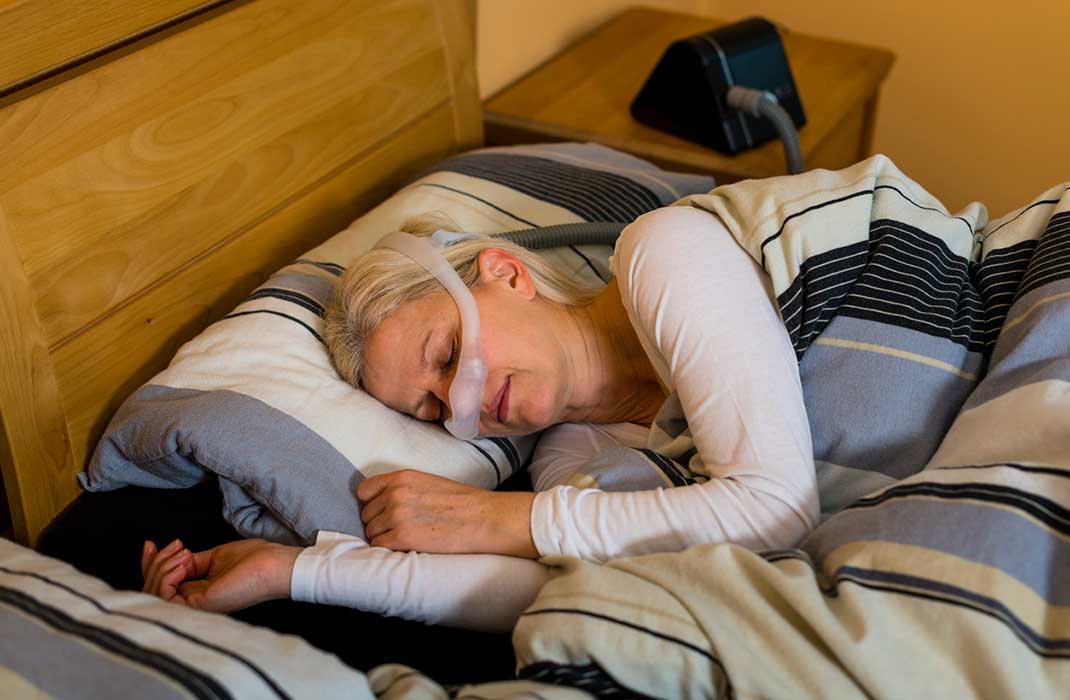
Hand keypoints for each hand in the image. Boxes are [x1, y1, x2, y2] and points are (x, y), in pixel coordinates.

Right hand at [141, 538, 299, 612]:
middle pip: (153, 589)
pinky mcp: (200, 605)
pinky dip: (167, 576)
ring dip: (162, 567)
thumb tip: (173, 559)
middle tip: (176, 546)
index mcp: (198, 593)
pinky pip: (166, 596)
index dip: (150, 564)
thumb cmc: (254, 560)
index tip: (150, 544)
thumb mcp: (214, 557)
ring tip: (183, 554)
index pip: (162, 584)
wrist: (273, 564)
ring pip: (155, 594)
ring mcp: (196, 606)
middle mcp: (194, 602)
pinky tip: (183, 564)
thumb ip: (192, 562)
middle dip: (155, 563)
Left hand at [357, 470, 537, 557]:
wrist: (484, 518)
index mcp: (402, 478)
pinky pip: (380, 546)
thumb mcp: (429, 482)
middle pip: (367, 515)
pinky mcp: (402, 537)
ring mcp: (397, 515)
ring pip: (371, 532)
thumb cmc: (462, 502)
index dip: (371, 503)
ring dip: (385, 537)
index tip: (381, 512)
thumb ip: (404, 489)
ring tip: (407, 538)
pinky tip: (407, 547)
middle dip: (380, 523)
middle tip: (400, 529)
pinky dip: (390, 549)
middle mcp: (395, 494)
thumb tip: (385, 503)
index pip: (365, 491)